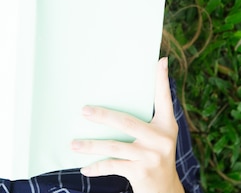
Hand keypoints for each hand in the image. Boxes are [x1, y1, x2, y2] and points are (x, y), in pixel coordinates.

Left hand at [71, 57, 183, 192]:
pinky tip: (84, 168)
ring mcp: (151, 156)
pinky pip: (113, 167)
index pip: (164, 98)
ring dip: (91, 146)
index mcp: (166, 125)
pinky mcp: (141, 172)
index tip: (160, 60)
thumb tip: (124, 97)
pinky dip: (97, 168)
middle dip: (103, 116)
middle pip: (127, 122)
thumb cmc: (156, 156)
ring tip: (74, 144)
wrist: (165, 190)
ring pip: (114, 147)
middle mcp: (161, 139)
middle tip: (83, 110)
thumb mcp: (159, 136)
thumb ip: (147, 119)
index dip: (162, 80)